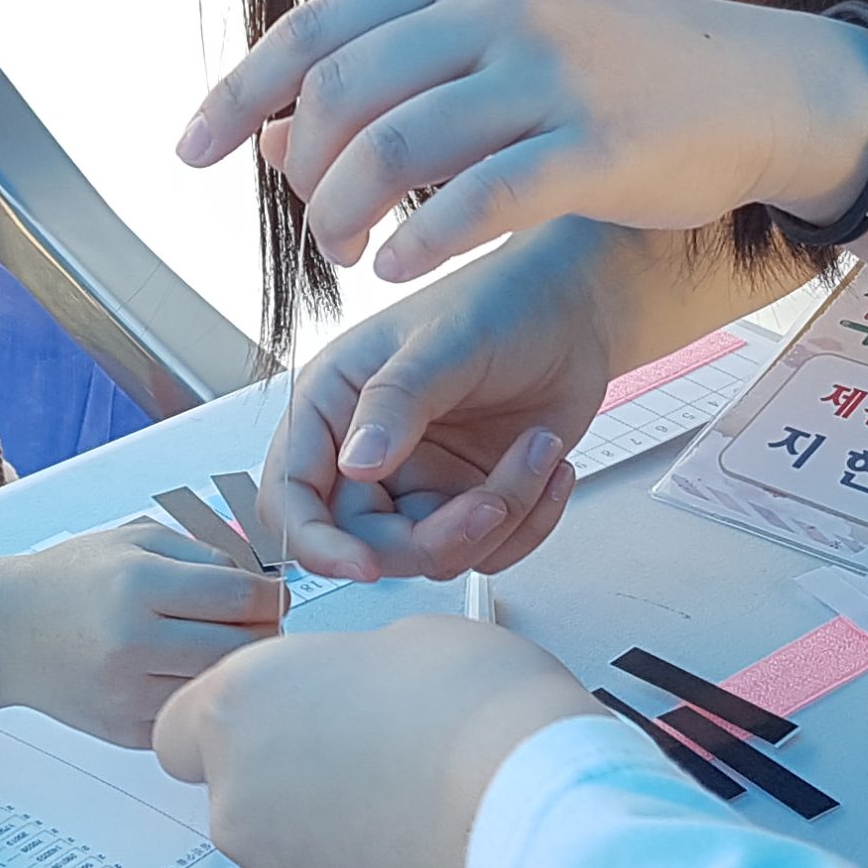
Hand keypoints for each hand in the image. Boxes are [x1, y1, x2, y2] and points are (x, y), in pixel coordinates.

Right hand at [0, 523, 283, 746]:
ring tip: (219, 646)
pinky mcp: (125, 731)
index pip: (241, 598)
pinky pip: (190, 715)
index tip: (274, 595)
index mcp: (139, 585)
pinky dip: (199, 696)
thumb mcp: (134, 540)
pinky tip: (184, 673)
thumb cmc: (70, 579)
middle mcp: (134, 643)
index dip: (272, 596)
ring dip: (233, 669)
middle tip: (255, 624)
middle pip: (241, 650)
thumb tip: (266, 583)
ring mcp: (128, 695)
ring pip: (220, 688)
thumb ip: (204, 553)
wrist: (3, 632)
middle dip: (261, 635)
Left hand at [156, 618, 599, 867]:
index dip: (240, 726)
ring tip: (434, 821)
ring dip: (351, 849)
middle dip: (307, 790)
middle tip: (391, 770)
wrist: (548, 820)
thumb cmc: (487, 715)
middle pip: (250, 802)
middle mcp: (241, 808)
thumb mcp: (412, 642)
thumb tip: (361, 698)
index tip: (287, 722)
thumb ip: (352, 674)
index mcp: (242, 711)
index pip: (182, 731)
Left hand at [175, 0, 867, 285]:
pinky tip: (395, 268)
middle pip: (345, 92)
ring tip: (346, 256)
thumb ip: (396, 74)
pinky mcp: (594, 147)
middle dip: (304, 173)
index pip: (316, 27)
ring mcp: (549, 74)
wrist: (761, 86)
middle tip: (309, 230)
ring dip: (344, 214)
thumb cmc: (616, 70)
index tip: (192, 152)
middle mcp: (499, 7)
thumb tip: (271, 135)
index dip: (240, 92)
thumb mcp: (505, 36)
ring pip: (394, 148)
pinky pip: (475, 200)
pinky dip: (417, 239)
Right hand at [256, 221, 618, 582]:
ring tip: (538, 448)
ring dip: (501, 516)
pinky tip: (548, 461)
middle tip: (491, 503)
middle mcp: (368, 452)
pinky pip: (488, 550)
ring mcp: (421, 481)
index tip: (363, 566)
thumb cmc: (501, 301)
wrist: (576, 308)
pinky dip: (529, 520)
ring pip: (438, 553)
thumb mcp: (445, 341)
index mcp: (333, 405)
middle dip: (438, 536)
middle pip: (369, 543)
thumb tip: (355, 463)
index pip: (291, 494)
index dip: (316, 543)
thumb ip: (396, 401)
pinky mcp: (469, 500)